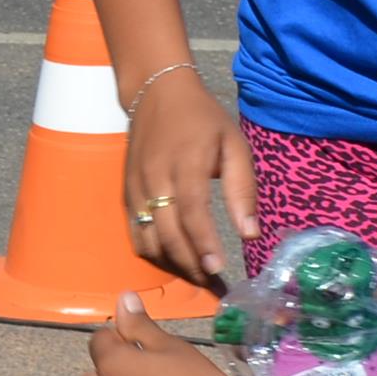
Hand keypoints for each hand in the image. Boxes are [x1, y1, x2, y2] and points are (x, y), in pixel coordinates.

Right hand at [121, 70, 255, 286]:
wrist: (156, 93)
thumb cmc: (202, 120)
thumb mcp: (234, 144)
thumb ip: (242, 190)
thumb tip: (250, 234)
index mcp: (186, 161)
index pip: (192, 211)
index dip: (203, 243)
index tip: (218, 268)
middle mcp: (155, 177)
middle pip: (167, 232)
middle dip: (189, 263)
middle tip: (212, 282)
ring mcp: (136, 187)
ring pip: (148, 238)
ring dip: (171, 263)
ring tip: (196, 274)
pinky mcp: (126, 194)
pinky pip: (136, 232)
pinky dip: (154, 252)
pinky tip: (174, 259)